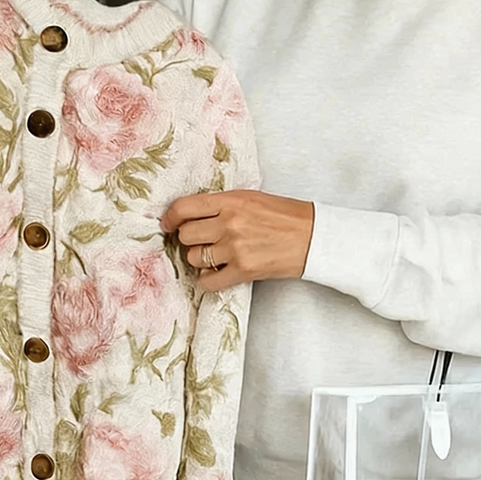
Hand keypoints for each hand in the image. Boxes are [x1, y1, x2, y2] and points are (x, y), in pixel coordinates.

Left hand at [161, 189, 314, 292]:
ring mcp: (235, 248)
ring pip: (194, 258)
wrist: (312, 237)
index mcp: (231, 201)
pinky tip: (219, 273)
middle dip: (190, 239)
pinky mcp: (243, 270)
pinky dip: (209, 280)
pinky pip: (208, 281)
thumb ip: (221, 204)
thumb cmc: (285, 216)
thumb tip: (190, 215)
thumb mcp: (251, 198)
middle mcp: (229, 223)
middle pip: (186, 235)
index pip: (184, 208)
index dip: (170, 217)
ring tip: (217, 255)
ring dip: (201, 259)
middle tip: (203, 239)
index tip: (168, 224)